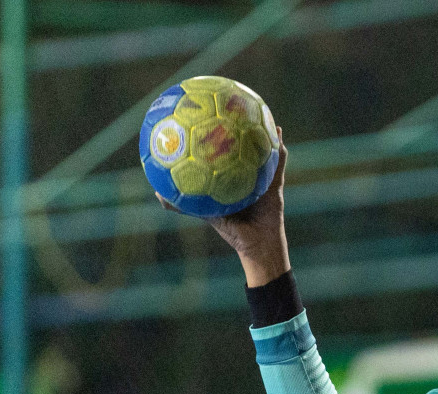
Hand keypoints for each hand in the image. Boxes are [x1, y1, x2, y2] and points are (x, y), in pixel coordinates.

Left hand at [156, 126, 289, 286]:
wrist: (257, 246)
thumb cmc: (232, 231)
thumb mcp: (205, 213)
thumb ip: (184, 204)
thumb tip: (158, 194)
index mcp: (227, 178)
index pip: (217, 153)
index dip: (210, 135)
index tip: (200, 114)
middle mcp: (244, 174)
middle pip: (239, 145)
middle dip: (236, 125)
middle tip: (230, 104)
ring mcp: (261, 177)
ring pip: (261, 150)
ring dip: (261, 131)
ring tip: (259, 111)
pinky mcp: (276, 183)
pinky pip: (278, 163)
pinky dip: (279, 149)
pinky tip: (277, 133)